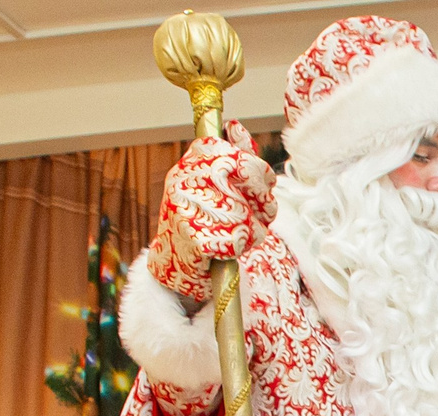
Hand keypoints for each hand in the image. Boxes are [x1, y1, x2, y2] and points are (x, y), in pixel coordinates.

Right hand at [149, 123, 276, 299]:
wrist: (174, 265)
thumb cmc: (200, 221)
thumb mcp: (211, 185)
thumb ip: (229, 155)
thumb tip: (235, 126)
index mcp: (189, 164)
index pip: (231, 150)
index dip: (256, 168)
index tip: (263, 182)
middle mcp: (184, 180)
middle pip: (245, 174)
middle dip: (263, 196)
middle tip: (262, 211)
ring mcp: (187, 208)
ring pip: (246, 210)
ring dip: (255, 227)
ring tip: (241, 233)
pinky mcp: (195, 239)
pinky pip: (239, 238)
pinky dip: (243, 246)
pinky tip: (230, 248)